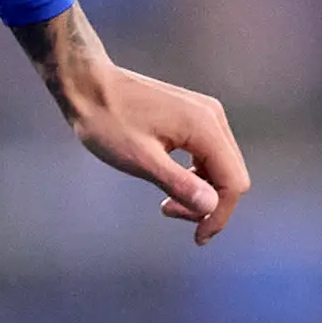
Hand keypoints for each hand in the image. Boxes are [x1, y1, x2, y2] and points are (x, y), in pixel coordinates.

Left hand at [16, 4, 249, 243]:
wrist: (88, 85)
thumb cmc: (108, 121)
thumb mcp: (141, 159)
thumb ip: (179, 183)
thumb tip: (210, 207)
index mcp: (205, 127)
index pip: (233, 182)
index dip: (219, 215)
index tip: (197, 238)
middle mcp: (212, 117)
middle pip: (232, 175)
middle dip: (209, 204)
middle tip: (170, 212)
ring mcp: (204, 114)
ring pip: (221, 166)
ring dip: (201, 191)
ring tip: (166, 203)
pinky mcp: (193, 116)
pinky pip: (207, 154)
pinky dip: (195, 175)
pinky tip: (170, 183)